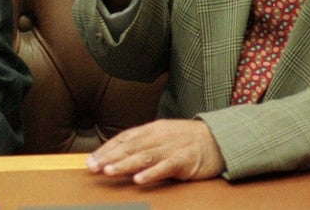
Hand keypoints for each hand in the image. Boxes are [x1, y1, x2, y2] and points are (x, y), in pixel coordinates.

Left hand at [87, 119, 224, 184]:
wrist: (218, 139)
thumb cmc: (187, 139)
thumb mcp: (162, 135)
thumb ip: (143, 143)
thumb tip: (118, 153)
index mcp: (152, 129)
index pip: (124, 138)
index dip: (106, 149)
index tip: (91, 160)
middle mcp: (159, 136)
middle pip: (130, 147)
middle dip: (110, 157)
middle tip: (93, 167)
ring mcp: (171, 147)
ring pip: (144, 156)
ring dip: (125, 164)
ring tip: (109, 171)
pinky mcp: (185, 160)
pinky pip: (166, 167)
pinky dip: (152, 173)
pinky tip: (140, 179)